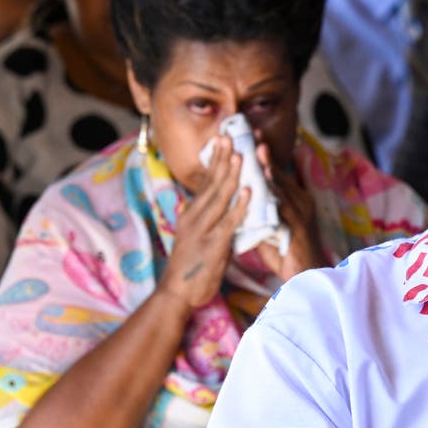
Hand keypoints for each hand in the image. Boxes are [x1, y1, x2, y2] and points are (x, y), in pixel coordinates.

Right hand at [157, 135, 250, 311]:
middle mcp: (195, 216)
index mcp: (192, 213)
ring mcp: (203, 230)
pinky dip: (240, 206)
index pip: (207, 180)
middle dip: (225, 158)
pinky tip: (250, 192)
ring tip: (243, 155)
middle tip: (233, 134)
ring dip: (233, 175)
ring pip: (221, 197)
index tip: (226, 139)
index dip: (217, 160)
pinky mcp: (213, 245)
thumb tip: (202, 201)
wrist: (177, 293)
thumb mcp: (193, 235)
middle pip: (213, 182)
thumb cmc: (190, 266)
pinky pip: (229, 222)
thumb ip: (201, 217)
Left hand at [255, 138, 327, 279]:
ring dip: (269, 167)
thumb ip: (256, 212)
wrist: (306, 276)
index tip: (248, 138)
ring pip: (283, 186)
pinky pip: (285, 205)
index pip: (275, 174)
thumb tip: (238, 201)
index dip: (262, 157)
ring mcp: (301, 212)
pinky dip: (274, 191)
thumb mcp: (268, 228)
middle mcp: (300, 202)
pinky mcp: (299, 225)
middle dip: (265, 154)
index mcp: (293, 201)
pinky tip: (264, 180)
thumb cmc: (286, 254)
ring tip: (257, 149)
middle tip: (252, 133)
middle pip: (280, 173)